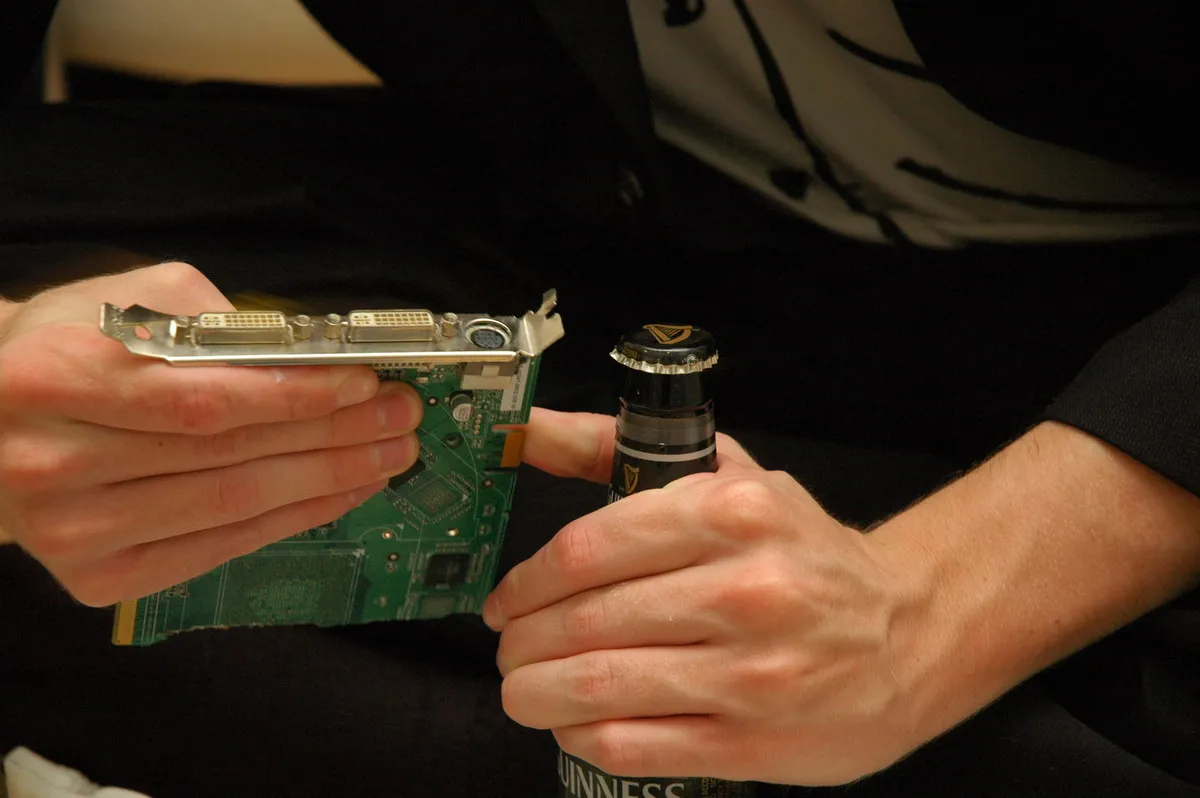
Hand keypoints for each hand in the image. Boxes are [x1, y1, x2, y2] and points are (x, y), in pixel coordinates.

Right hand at [0, 262, 421, 605]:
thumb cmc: (66, 349)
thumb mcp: (124, 301)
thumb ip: (210, 321)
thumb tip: (310, 357)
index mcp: (55, 378)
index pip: (203, 399)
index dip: (295, 396)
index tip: (364, 382)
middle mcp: (55, 463)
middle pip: (229, 456)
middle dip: (334, 436)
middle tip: (400, 419)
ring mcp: (75, 532)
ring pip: (233, 507)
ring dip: (328, 482)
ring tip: (388, 457)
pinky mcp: (101, 577)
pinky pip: (220, 548)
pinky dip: (292, 520)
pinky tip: (340, 494)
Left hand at [484, 408, 922, 785]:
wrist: (910, 630)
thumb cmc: (801, 551)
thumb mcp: (726, 475)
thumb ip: (617, 449)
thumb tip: (528, 430)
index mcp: (731, 514)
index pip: (587, 549)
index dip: (525, 582)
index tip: (506, 600)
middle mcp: (744, 590)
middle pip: (584, 623)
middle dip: (522, 644)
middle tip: (510, 649)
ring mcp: (750, 674)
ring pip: (598, 689)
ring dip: (536, 694)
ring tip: (525, 688)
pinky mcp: (752, 742)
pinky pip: (633, 747)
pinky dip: (582, 736)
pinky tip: (574, 722)